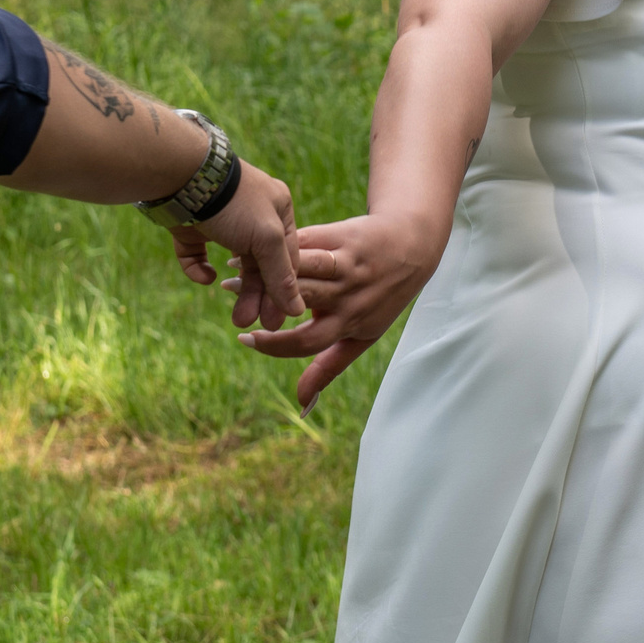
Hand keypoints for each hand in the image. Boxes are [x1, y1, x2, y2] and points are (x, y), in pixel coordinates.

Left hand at [171, 160, 304, 330]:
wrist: (181, 176)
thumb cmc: (233, 203)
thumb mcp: (266, 238)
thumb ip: (281, 274)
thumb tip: (297, 310)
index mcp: (278, 210)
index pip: (289, 256)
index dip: (285, 288)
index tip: (280, 319)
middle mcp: (253, 216)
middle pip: (260, 264)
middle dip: (258, 295)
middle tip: (254, 323)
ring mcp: (221, 221)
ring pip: (233, 264)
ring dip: (237, 290)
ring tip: (236, 319)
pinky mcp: (192, 227)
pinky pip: (198, 256)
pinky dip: (201, 270)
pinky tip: (205, 277)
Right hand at [235, 213, 447, 410]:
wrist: (412, 245)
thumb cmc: (381, 297)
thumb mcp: (362, 336)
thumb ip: (328, 367)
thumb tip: (301, 405)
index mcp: (350, 323)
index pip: (305, 342)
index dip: (273, 344)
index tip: (245, 339)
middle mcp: (349, 297)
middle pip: (298, 301)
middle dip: (261, 300)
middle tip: (231, 294)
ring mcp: (347, 266)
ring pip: (301, 270)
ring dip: (265, 270)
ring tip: (237, 270)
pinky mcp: (344, 237)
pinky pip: (308, 242)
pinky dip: (280, 246)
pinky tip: (257, 245)